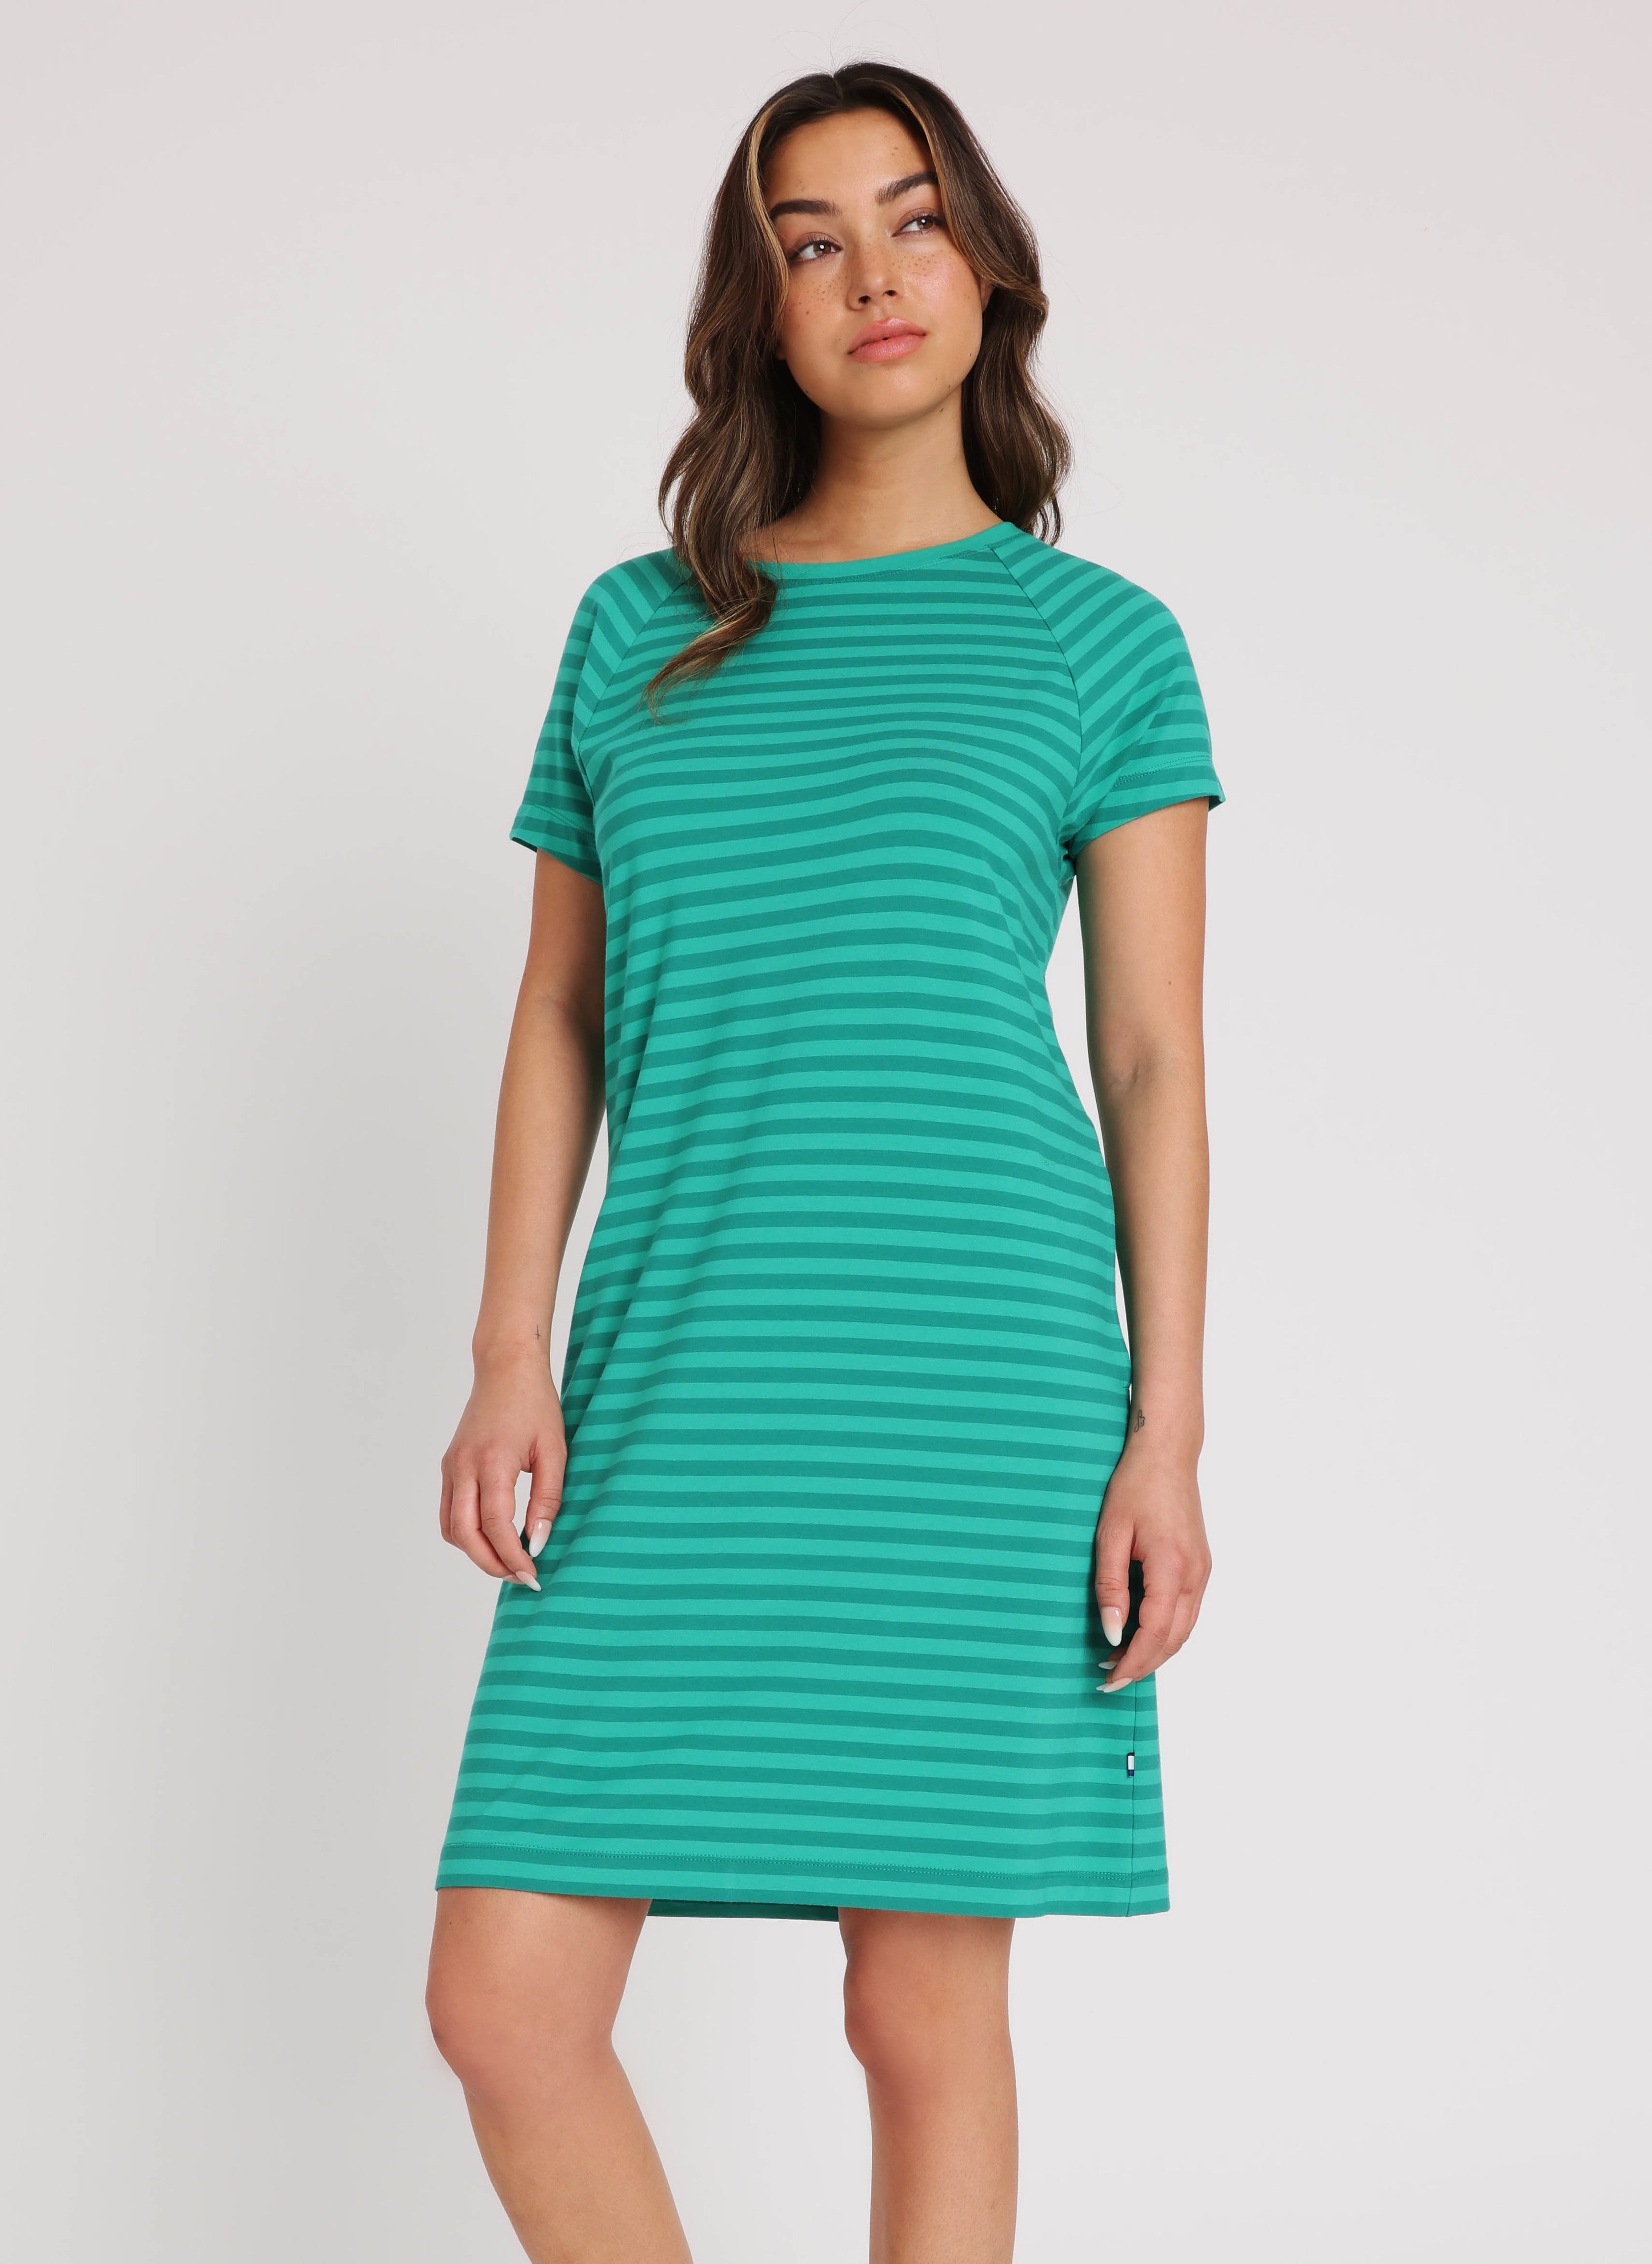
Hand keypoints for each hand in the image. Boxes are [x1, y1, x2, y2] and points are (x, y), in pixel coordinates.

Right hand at [439, 1350, 567, 1589]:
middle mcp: (463, 1466)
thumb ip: (548, 1499)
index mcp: (491, 1461)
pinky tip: (492, 1537)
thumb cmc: (536, 1405)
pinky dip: (466, 1534)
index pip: (496, 1525)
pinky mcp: (448, 1466)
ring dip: (477, 1553)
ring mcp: (451, 1467)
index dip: (513, 1557)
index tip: (533, 1576)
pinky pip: (449, 1513)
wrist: (506, 1369)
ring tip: (508, 1561)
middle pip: (465, 1535)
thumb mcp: (554, 1450)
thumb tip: (538, 1543)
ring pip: (452, 1529)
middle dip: (492, 1565)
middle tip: (520, 1578)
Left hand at [1093, 1434, 1210, 1692]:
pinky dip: (1166, 1631)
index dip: (1133, 1662)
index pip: (1156, 1633)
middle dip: (1144, 1665)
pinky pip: (1187, 1612)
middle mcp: (1195, 1575)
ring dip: (1155, 1650)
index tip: (1108, 1679)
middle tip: (1109, 1679)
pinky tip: (1140, 1632)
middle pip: (1175, 1639)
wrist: (1167, 1455)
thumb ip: (1111, 1586)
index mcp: (1172, 1567)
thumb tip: (1113, 1633)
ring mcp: (1203, 1571)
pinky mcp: (1201, 1566)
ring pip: (1184, 1629)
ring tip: (1119, 1660)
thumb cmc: (1135, 1487)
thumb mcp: (1110, 1535)